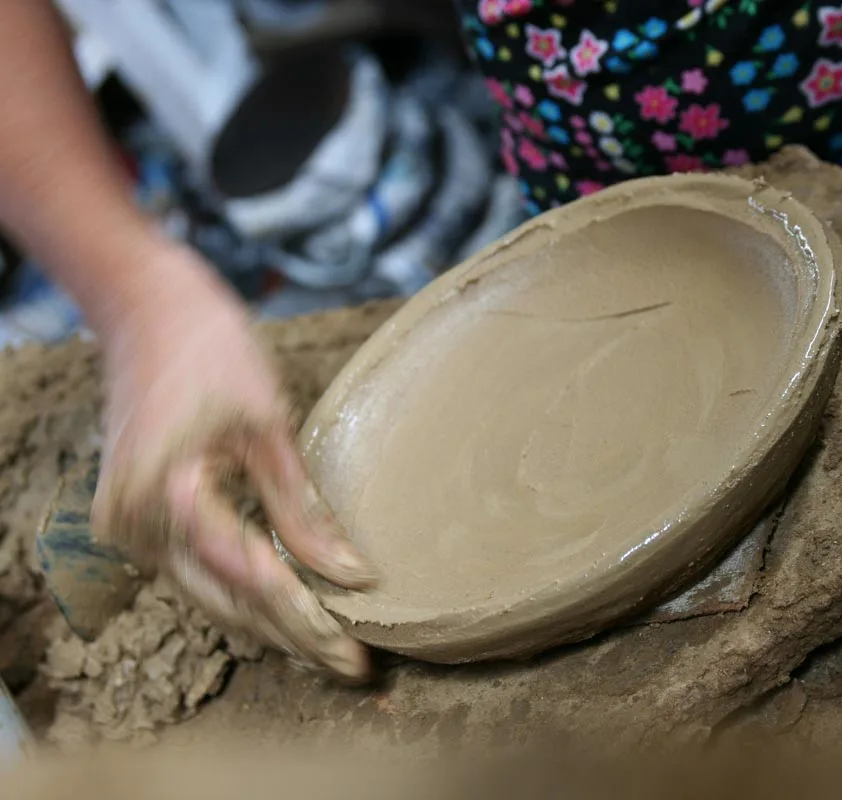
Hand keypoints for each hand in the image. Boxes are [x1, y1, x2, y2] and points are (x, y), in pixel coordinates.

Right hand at [90, 245, 378, 679]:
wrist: (144, 306)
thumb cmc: (210, 348)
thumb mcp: (267, 423)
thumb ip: (301, 507)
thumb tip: (350, 574)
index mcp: (170, 491)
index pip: (253, 576)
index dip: (308, 615)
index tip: (356, 647)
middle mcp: (138, 521)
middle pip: (229, 602)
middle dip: (294, 637)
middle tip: (355, 668)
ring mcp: (129, 524)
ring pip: (210, 595)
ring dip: (270, 623)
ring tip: (331, 650)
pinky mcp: (136, 517)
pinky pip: (196, 571)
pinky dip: (243, 591)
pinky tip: (288, 609)